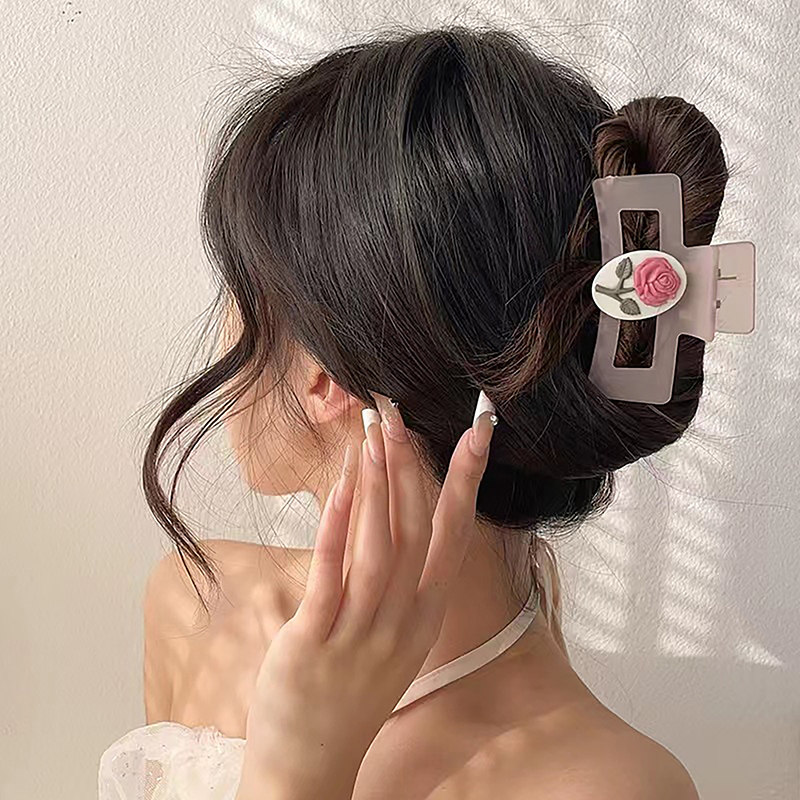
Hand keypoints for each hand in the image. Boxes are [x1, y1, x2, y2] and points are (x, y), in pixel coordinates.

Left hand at [235, 392, 496, 799]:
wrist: (311, 767)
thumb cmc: (349, 695)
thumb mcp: (387, 640)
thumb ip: (389, 587)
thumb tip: (378, 531)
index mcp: (424, 615)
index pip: (452, 535)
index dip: (465, 481)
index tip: (477, 434)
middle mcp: (403, 620)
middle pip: (417, 529)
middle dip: (410, 466)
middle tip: (399, 413)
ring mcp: (363, 632)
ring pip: (380, 545)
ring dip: (379, 484)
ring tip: (374, 433)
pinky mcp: (316, 640)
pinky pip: (332, 573)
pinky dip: (339, 525)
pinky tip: (342, 485)